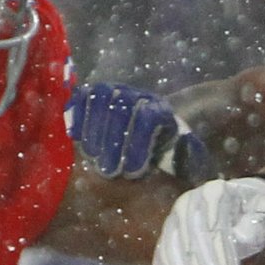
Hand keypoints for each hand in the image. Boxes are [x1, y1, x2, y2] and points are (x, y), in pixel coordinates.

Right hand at [66, 81, 203, 180]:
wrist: (164, 127)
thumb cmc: (174, 151)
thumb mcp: (190, 158)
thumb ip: (189, 160)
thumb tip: (189, 163)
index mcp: (165, 111)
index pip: (148, 118)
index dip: (138, 146)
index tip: (135, 172)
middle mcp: (142, 96)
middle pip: (120, 107)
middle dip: (112, 142)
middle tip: (110, 171)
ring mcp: (120, 91)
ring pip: (101, 98)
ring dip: (94, 130)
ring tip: (94, 156)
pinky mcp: (101, 95)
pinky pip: (85, 96)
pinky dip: (77, 111)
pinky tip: (75, 135)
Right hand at [152, 176, 264, 264]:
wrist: (242, 204)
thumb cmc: (257, 208)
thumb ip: (255, 222)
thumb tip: (239, 239)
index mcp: (214, 193)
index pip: (212, 226)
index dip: (219, 254)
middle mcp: (187, 205)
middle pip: (188, 245)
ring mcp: (173, 224)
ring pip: (170, 259)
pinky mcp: (166, 242)